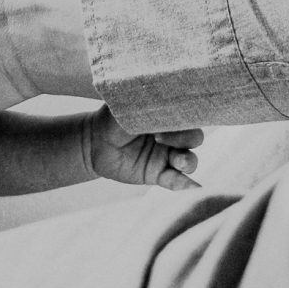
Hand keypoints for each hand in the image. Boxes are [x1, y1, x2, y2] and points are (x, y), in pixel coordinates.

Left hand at [85, 107, 201, 191]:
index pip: (190, 116)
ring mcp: (166, 156)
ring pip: (189, 160)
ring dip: (188, 161)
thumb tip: (164, 99)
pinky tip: (191, 187)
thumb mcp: (130, 106)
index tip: (170, 117)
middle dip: (185, 138)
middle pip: (194, 138)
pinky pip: (176, 180)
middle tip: (159, 137)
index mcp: (169, 116)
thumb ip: (148, 104)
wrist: (94, 141)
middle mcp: (172, 136)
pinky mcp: (158, 174)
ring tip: (179, 162)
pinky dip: (185, 185)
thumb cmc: (114, 117)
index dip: (187, 117)